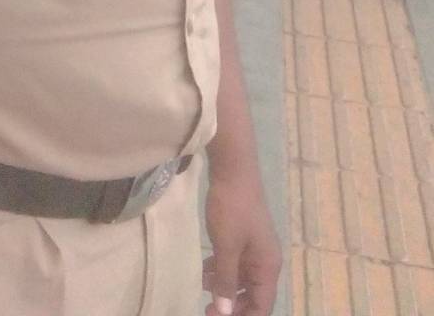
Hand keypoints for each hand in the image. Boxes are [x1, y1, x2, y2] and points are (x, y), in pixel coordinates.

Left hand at [203, 168, 281, 314]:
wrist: (233, 169)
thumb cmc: (232, 209)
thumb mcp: (226, 247)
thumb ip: (226, 281)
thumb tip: (225, 312)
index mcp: (268, 267)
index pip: (262, 306)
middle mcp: (265, 261)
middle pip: (253, 295)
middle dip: (233, 306)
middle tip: (207, 310)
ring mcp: (254, 247)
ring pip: (242, 279)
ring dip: (225, 288)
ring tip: (203, 292)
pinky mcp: (242, 236)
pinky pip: (234, 262)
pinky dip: (221, 270)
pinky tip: (205, 273)